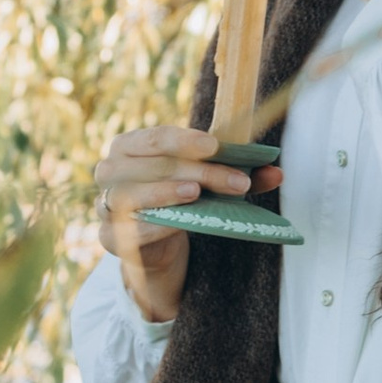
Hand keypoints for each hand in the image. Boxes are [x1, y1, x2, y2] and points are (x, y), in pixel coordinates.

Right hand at [97, 124, 280, 321]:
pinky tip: (177, 222)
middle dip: (198, 172)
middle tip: (238, 182)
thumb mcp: (207, 183)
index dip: (185, 140)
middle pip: (156, 166)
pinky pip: (130, 229)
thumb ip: (237, 174)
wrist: (157, 244)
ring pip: (134, 194)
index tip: (216, 147)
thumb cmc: (180, 200)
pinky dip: (154, 224)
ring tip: (196, 193)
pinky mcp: (108, 236)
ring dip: (167, 192)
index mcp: (129, 146)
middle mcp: (110, 170)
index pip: (157, 137)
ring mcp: (104, 203)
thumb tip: (277, 172)